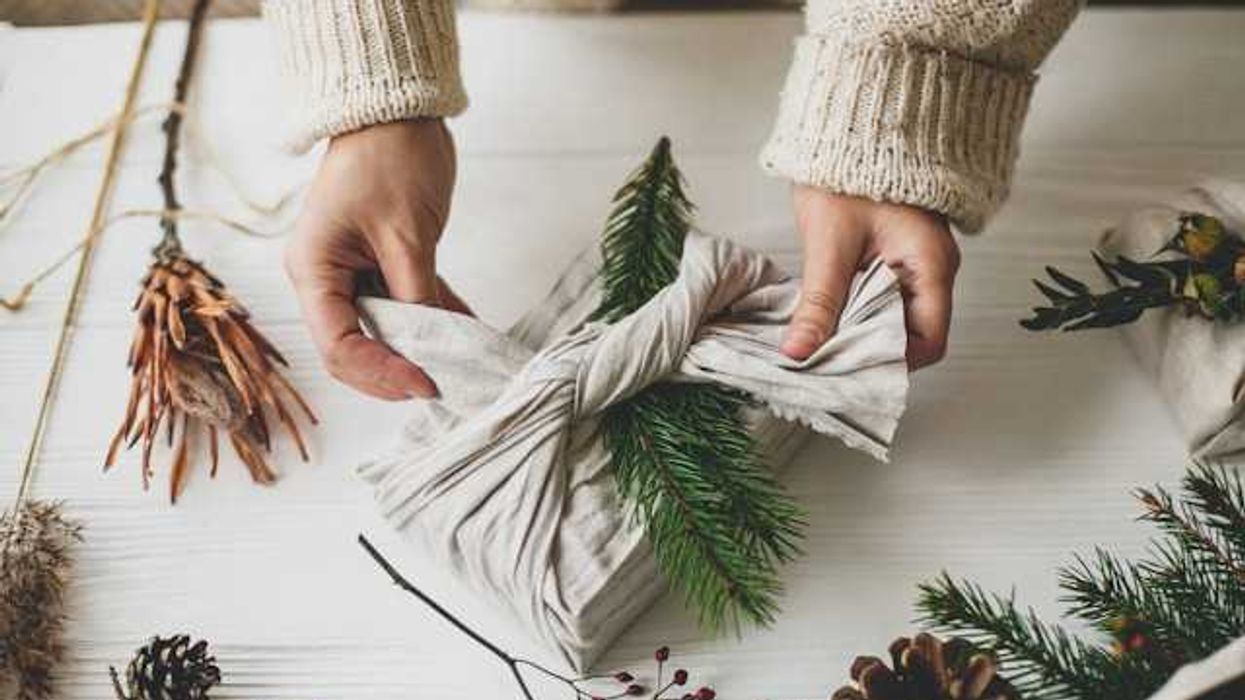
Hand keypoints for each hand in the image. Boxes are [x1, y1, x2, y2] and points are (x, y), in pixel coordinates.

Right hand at [285, 118, 470, 400]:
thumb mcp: (407, 234)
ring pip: (383, 333)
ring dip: (421, 350)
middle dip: (396, 371)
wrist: (397, 110)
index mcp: (314, 270)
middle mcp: (325, 278)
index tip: (427, 384)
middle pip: (355, 349)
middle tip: (444, 383)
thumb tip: (436, 346)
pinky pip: (408, 306)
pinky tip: (468, 334)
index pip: (339, 346)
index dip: (381, 374)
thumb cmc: (389, 158)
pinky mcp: (383, 264)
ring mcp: (353, 273)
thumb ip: (417, 294)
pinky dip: (436, 320)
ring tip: (461, 367)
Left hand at [782, 187, 959, 369]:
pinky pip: (883, 296)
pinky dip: (856, 310)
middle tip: (825, 360)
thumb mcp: (830, 244)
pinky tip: (827, 315)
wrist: (850, 124)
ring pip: (894, 317)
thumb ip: (819, 303)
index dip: (891, 363)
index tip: (848, 369)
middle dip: (869, 352)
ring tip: (820, 340)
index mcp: (932, 265)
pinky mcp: (896, 254)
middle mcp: (934, 268)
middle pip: (912, 334)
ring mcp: (917, 261)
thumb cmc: (847, 173)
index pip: (929, 341)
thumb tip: (799, 352)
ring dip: (859, 331)